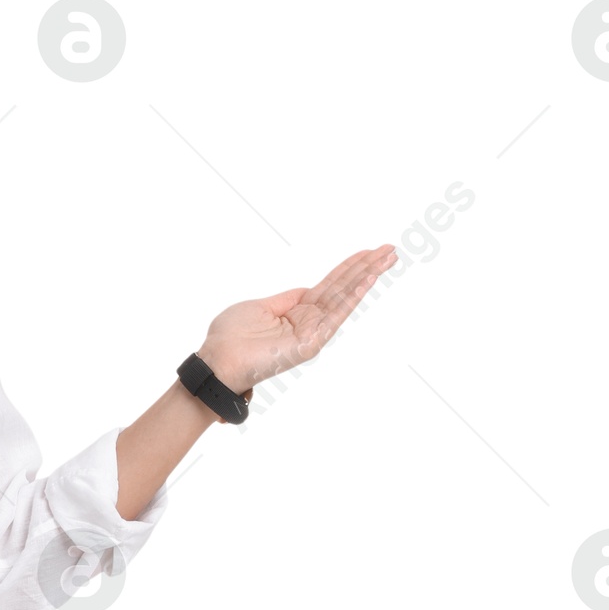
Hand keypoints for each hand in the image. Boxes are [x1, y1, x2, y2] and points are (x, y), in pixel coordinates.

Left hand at [199, 247, 397, 395]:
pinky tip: (369, 280)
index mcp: (298, 311)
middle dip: (367, 267)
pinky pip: (336, 315)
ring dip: (368, 276)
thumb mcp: (260, 307)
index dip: (350, 267)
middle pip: (344, 287)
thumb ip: (286, 299)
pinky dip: (353, 297)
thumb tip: (306, 290)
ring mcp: (312, 332)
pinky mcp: (310, 343)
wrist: (217, 360)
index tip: (369, 251)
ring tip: (388, 258)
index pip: (331, 284)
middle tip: (391, 249)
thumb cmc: (230, 336)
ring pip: (345, 298)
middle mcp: (309, 321)